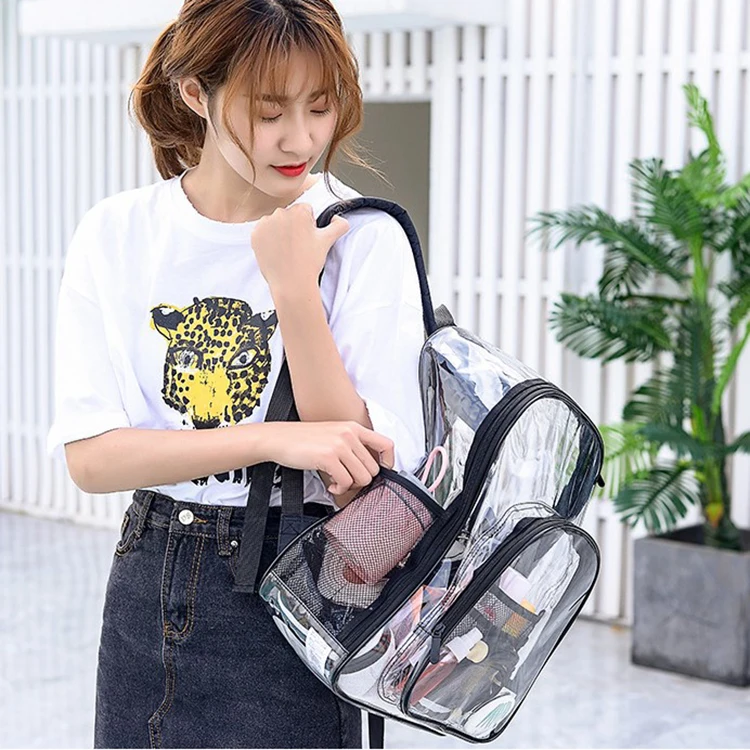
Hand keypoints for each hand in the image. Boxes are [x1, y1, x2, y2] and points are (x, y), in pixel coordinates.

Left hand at [251, 203, 349, 291]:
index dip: (309, 226)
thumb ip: (339, 225)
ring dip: (280, 233)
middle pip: (289, 216)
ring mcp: (265, 224)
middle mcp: (280, 213)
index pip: (305, 210)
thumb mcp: (328, 241)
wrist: (291, 283)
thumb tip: (337, 218)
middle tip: (298, 247)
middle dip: (294, 227)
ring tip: (287, 251)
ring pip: (275, 223)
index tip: (307, 239)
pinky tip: (276, 252)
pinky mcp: (255, 235)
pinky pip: (262, 233)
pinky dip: (268, 240)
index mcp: (299, 211)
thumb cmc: (309, 262)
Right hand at [262, 420, 394, 494]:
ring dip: (350, 485)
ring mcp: (339, 445)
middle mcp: (349, 434)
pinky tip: (330, 484)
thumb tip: (368, 467)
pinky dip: (339, 488)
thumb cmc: (303, 439)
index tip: (381, 472)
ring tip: (337, 481)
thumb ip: (352, 445)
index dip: (389, 462)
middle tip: (347, 480)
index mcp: (353, 428)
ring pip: (362, 477)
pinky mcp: (328, 457)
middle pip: (374, 469)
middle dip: (361, 480)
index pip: (387, 445)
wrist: (278, 438)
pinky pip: (346, 482)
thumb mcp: (333, 434)